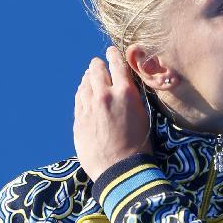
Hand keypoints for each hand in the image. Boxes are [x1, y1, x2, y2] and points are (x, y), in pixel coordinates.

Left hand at [73, 45, 151, 181]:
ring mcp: (88, 107)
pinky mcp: (78, 119)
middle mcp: (104, 95)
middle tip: (99, 65)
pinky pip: (78, 98)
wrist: (119, 170)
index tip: (111, 52)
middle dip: (98, 66)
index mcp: (125, 92)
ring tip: (92, 81)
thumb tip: (125, 85)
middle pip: (96, 69)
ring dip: (89, 80)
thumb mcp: (143, 117)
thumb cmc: (138, 147)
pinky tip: (85, 95)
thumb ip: (132, 97)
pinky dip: (83, 94)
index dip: (114, 55)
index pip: (117, 63)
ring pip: (84, 83)